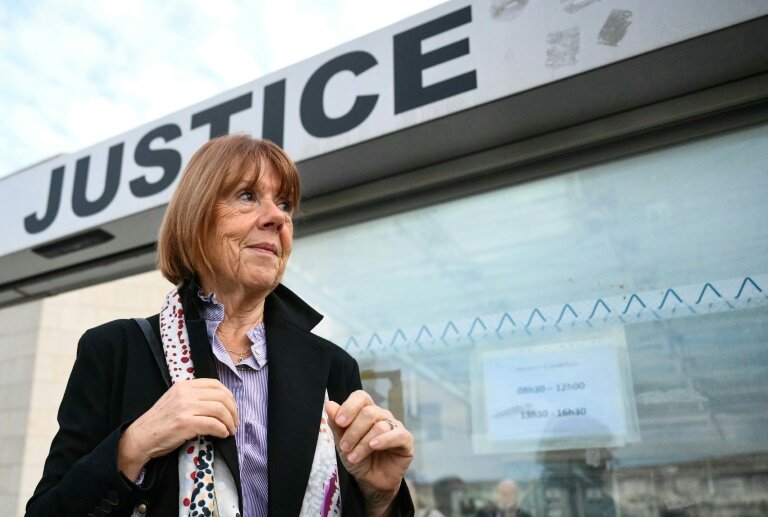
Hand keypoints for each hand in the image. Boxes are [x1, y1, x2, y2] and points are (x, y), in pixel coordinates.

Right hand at [118, 379, 237, 479]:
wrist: (140, 437)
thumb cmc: (160, 422)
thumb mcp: (176, 401)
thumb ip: (193, 397)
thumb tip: (220, 403)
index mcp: (184, 385)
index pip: (215, 384)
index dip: (229, 396)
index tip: (232, 408)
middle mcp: (185, 393)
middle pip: (221, 396)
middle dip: (233, 410)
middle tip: (235, 422)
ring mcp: (185, 407)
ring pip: (219, 409)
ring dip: (230, 421)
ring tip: (230, 430)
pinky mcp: (185, 423)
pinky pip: (213, 424)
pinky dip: (222, 430)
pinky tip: (223, 434)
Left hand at [325, 390, 413, 515]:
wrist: (370, 481)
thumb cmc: (357, 458)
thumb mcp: (342, 443)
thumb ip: (337, 425)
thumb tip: (329, 405)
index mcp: (367, 411)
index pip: (361, 397)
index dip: (350, 406)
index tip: (339, 422)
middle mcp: (382, 415)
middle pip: (369, 412)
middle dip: (353, 431)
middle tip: (344, 447)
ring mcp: (395, 426)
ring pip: (380, 426)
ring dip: (363, 443)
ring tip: (354, 457)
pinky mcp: (406, 440)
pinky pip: (397, 435)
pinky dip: (384, 440)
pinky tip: (373, 447)